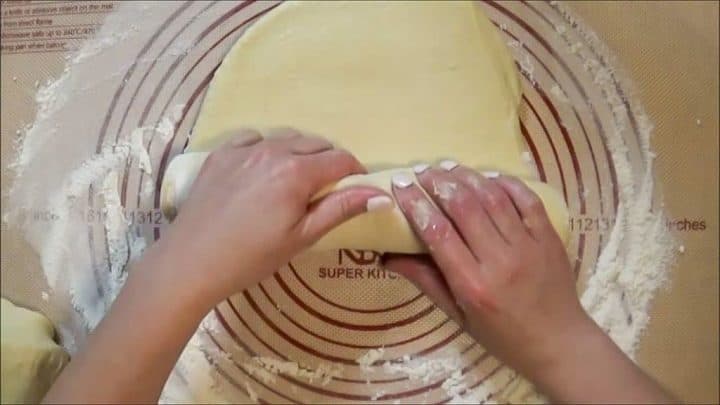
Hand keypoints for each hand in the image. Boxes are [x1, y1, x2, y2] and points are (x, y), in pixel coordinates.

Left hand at [155, 128, 388, 306]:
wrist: (190, 263)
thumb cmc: (251, 258)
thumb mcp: (302, 238)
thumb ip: (341, 209)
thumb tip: (381, 195)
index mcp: (296, 172)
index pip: (341, 159)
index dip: (354, 174)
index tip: (354, 192)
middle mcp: (272, 150)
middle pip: (316, 144)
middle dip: (329, 163)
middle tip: (324, 193)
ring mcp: (242, 148)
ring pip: (286, 138)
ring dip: (299, 154)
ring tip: (293, 183)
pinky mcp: (220, 153)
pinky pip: (254, 137)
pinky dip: (267, 148)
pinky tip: (262, 171)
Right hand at [384, 164, 587, 380]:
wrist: (559, 344)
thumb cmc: (502, 336)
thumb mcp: (457, 316)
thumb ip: (425, 281)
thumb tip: (387, 256)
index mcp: (472, 285)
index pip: (438, 232)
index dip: (416, 204)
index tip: (400, 186)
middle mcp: (499, 261)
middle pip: (464, 207)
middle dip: (438, 182)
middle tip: (421, 170)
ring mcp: (528, 246)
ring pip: (493, 198)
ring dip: (467, 176)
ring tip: (447, 166)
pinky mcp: (549, 237)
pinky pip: (527, 200)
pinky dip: (506, 183)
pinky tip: (487, 175)